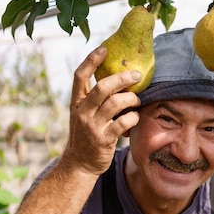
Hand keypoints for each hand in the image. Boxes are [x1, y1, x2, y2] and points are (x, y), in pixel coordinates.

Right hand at [62, 46, 141, 175]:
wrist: (79, 164)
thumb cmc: (86, 136)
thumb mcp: (83, 115)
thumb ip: (94, 99)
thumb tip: (117, 79)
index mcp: (76, 103)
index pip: (80, 76)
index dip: (91, 60)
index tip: (104, 48)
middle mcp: (82, 112)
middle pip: (102, 87)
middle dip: (122, 78)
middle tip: (136, 75)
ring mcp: (92, 126)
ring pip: (115, 103)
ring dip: (131, 99)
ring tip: (137, 100)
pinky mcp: (103, 140)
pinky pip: (122, 123)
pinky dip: (132, 117)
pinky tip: (135, 117)